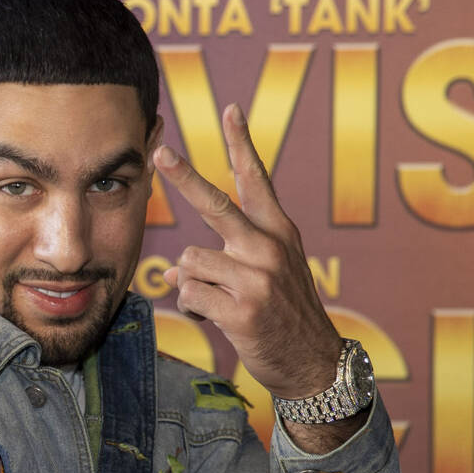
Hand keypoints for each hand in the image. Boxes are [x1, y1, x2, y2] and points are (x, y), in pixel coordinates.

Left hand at [155, 104, 362, 450]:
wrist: (313, 362)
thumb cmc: (286, 316)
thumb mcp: (273, 273)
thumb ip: (233, 256)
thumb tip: (176, 269)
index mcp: (280, 232)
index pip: (258, 180)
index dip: (241, 144)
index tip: (231, 110)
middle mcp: (269, 249)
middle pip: (216, 206)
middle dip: (184, 178)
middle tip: (160, 153)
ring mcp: (257, 279)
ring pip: (190, 263)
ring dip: (192, 285)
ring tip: (215, 303)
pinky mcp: (242, 312)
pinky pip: (191, 296)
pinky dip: (194, 310)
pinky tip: (215, 320)